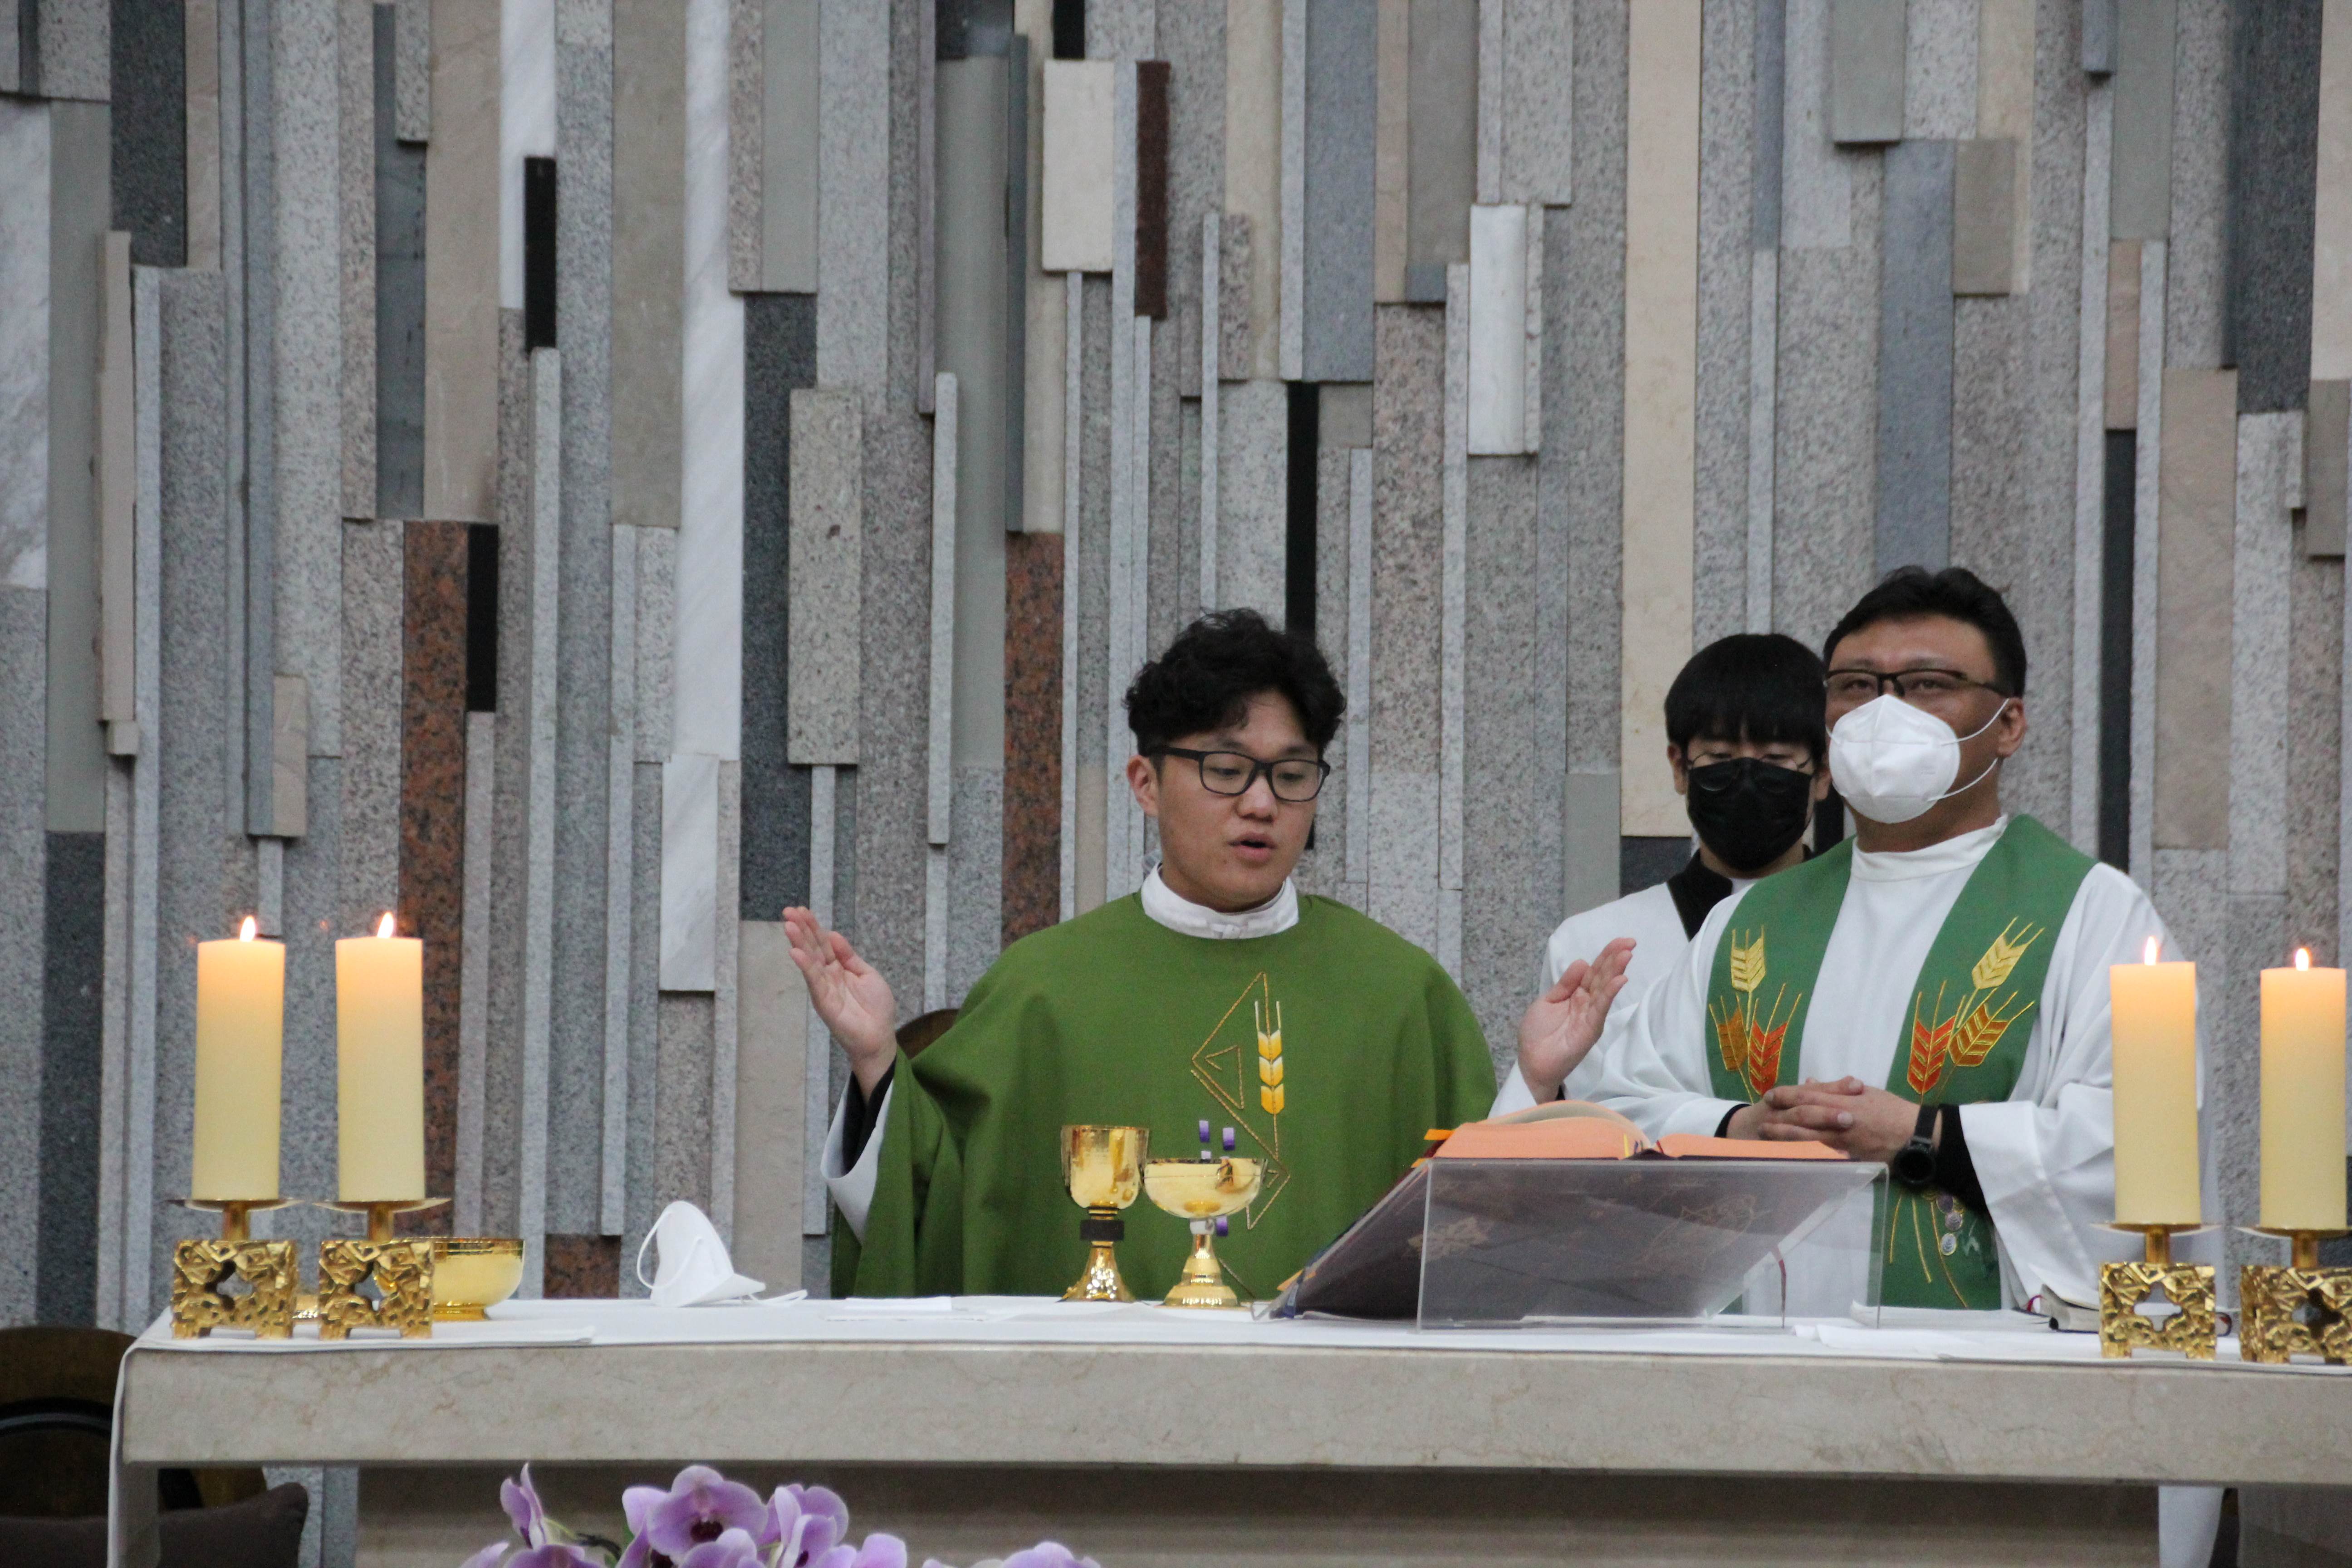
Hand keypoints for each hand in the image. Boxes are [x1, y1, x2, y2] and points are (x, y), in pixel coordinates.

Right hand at [782, 907, 898, 1094]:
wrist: (880, 1037)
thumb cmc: (876, 1008)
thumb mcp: (866, 974)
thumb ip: (849, 956)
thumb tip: (834, 934)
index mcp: (839, 968)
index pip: (823, 943)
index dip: (813, 926)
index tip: (801, 910)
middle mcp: (828, 976)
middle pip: (813, 948)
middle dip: (801, 929)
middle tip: (788, 911)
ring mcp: (824, 988)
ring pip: (809, 961)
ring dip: (798, 943)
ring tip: (788, 925)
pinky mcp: (824, 1002)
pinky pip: (813, 981)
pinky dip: (805, 966)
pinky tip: (795, 952)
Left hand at [1516, 938, 1635, 1100]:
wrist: (1531, 1062)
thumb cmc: (1537, 1032)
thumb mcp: (1548, 1000)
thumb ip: (1566, 984)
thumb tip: (1582, 961)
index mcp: (1576, 994)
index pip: (1594, 970)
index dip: (1606, 955)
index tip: (1622, 941)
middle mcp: (1587, 1003)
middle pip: (1603, 976)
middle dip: (1616, 958)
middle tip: (1630, 943)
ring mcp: (1591, 1016)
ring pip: (1605, 989)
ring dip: (1616, 971)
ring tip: (1627, 954)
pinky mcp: (1591, 1029)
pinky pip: (1601, 1008)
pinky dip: (1610, 993)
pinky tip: (1619, 980)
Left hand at [1727, 1078, 1919, 1161]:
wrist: (1917, 1135)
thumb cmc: (1893, 1109)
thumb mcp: (1867, 1092)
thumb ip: (1838, 1088)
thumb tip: (1812, 1082)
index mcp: (1844, 1102)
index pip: (1809, 1097)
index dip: (1787, 1096)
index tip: (1770, 1095)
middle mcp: (1840, 1123)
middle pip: (1803, 1119)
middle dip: (1780, 1118)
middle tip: (1761, 1118)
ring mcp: (1844, 1143)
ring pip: (1808, 1140)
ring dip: (1785, 1138)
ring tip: (1767, 1136)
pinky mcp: (1849, 1159)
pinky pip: (1822, 1157)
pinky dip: (1804, 1154)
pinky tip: (1789, 1154)